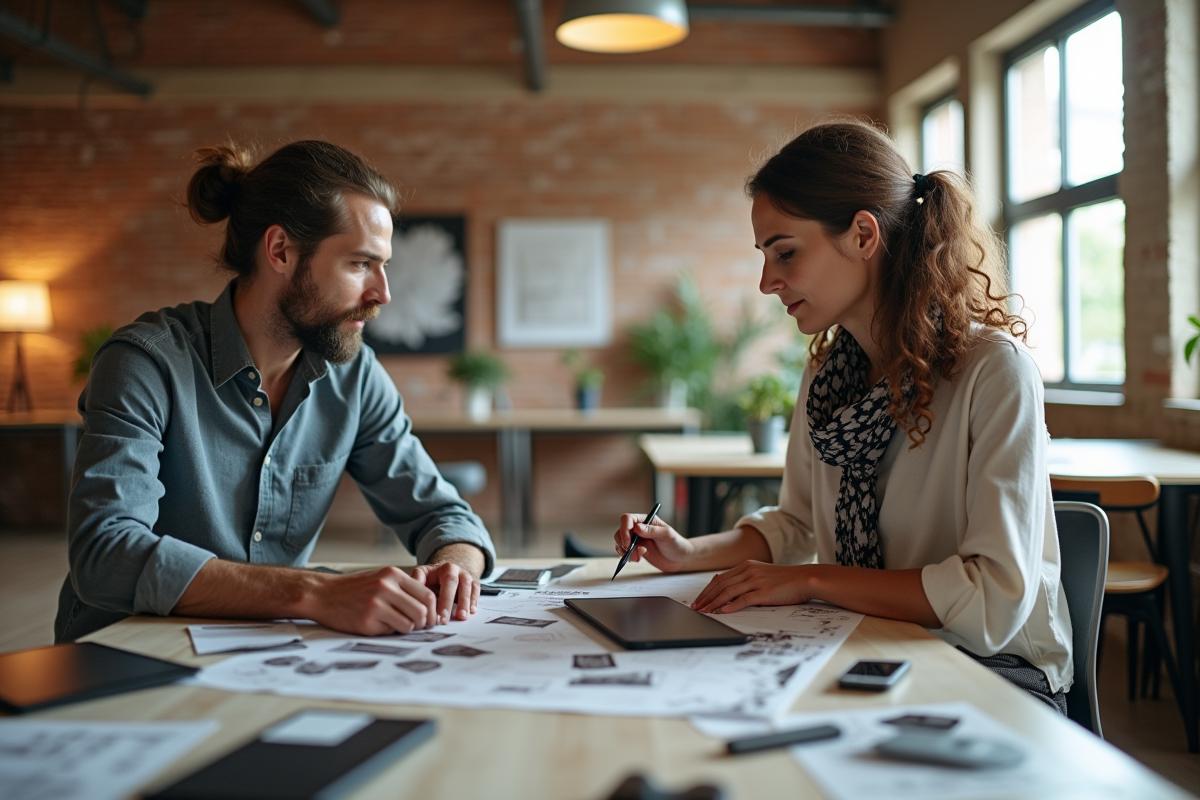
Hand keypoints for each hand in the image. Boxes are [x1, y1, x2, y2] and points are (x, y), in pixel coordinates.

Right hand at [304, 566, 437, 634]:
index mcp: (393, 575)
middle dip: (424, 623)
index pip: (427, 595)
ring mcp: (376, 604)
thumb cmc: (353, 589)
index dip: (433, 611)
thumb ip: (403, 589)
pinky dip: (390, 632)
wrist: (321, 594)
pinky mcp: (366, 621)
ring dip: (407, 629)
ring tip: (396, 625)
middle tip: (418, 627)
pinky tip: (379, 626)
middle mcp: (386, 587)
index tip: (431, 619)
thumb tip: (429, 607)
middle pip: (422, 611)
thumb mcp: (380, 578)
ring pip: (409, 624)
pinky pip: (390, 632)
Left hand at [411, 561, 479, 623]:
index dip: (439, 598)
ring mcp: (465, 575)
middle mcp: (454, 569)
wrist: (450, 570)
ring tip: (461, 617)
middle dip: (448, 602)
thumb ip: (417, 582)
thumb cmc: (433, 578)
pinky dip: (474, 600)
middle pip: (452, 583)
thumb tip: (411, 595)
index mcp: (440, 567)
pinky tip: (472, 611)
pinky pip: (476, 590)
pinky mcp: (474, 582)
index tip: (435, 615)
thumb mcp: (423, 575)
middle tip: (444, 620)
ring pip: (467, 586)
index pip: (439, 581)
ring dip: (465, 602)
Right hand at [614, 513, 694, 572]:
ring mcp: (637, 540)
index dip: (624, 529)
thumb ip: (652, 531)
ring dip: (625, 551)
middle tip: (631, 551)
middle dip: (623, 542)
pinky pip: (624, 552)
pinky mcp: (637, 550)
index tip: (628, 541)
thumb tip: (636, 528)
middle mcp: (639, 529)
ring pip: (621, 542)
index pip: (628, 519)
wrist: (681, 558)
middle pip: (621, 531)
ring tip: (637, 557)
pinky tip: (638, 559)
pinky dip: (627, 556)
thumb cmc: (677, 543)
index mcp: (646, 520)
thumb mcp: (667, 535)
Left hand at [691, 561, 811, 613]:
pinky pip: (742, 599)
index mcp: (746, 566)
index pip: (720, 578)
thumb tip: (730, 592)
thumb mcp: (762, 575)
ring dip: (713, 603)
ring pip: (727, 592)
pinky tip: (722, 612)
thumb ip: (746, 580)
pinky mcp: (763, 592)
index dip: (707, 590)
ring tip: (704, 612)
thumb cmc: (785, 580)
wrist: (804, 579)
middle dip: (706, 597)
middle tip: (696, 608)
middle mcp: (748, 571)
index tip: (699, 600)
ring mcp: (755, 581)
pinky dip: (730, 606)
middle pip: (720, 585)